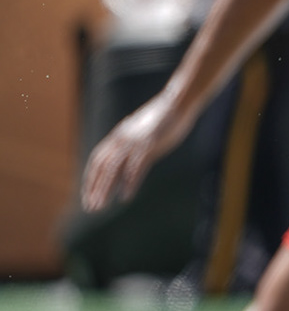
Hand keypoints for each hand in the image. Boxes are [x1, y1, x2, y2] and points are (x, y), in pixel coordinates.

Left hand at [81, 92, 197, 212]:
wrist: (178, 102)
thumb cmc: (164, 117)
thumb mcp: (142, 129)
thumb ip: (134, 140)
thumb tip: (131, 150)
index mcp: (119, 136)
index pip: (97, 160)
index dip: (91, 179)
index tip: (88, 195)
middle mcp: (122, 139)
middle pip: (102, 167)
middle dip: (94, 188)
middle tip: (90, 208)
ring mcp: (135, 143)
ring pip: (113, 169)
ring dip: (105, 189)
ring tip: (100, 207)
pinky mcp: (149, 146)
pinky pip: (135, 167)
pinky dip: (129, 183)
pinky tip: (125, 197)